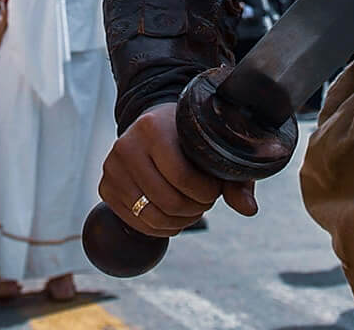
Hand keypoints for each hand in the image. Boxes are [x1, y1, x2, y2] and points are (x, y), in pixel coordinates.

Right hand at [97, 104, 258, 236]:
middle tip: (204, 201)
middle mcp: (126, 145)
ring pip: (151, 216)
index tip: (215, 188)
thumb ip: (234, 177)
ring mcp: (112, 168)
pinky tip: (173, 216)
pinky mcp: (105, 187)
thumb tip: (248, 209)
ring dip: (179, 222)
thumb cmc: (188, 137)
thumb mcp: (213, 147)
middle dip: (195, 209)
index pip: (182, 177)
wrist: (153, 125)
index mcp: (152, 127)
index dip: (206, 192)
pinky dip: (160, 228)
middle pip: (168, 200)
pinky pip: (136, 223)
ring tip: (191, 209)